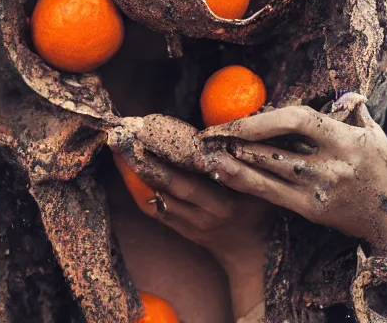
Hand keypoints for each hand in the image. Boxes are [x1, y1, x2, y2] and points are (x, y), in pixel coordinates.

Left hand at [108, 116, 270, 318]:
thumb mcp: (264, 189)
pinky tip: (127, 171)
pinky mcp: (181, 230)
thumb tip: (233, 131)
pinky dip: (139, 192)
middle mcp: (206, 216)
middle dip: (149, 164)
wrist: (252, 255)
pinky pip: (155, 211)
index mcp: (227, 204)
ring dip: (138, 177)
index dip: (176, 161)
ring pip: (158, 200)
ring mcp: (191, 225)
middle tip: (130, 141)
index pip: (195, 180)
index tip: (159, 138)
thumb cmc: (260, 212)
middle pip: (173, 187)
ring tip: (122, 151)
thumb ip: (250, 164)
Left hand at [200, 94, 386, 262]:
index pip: (299, 120)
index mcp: (345, 140)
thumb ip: (354, 112)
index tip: (240, 117)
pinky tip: (225, 174)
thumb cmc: (384, 170)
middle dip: (240, 140)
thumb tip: (345, 92)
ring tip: (208, 153)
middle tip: (209, 133)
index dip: (266, 118)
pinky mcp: (311, 210)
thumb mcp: (375, 135)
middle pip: (275, 150)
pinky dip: (246, 183)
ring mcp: (318, 191)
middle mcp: (330, 166)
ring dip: (235, 164)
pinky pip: (271, 196)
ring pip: (268, 176)